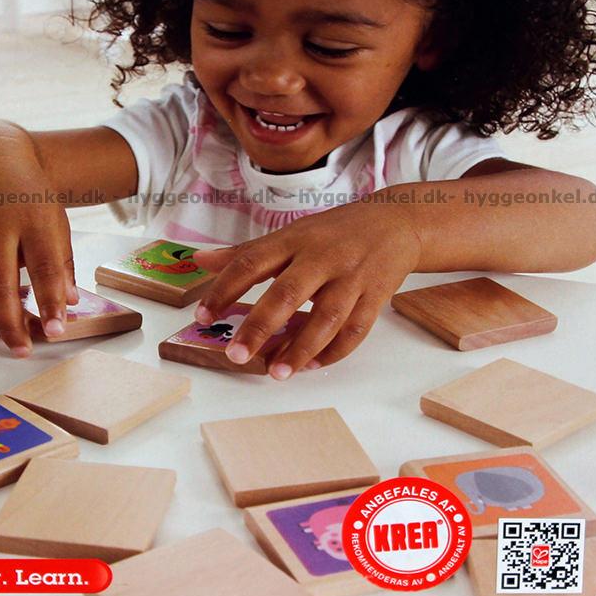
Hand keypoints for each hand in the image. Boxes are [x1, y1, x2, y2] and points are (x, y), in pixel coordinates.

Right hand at [0, 124, 77, 356]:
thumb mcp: (54, 219)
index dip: (50, 302)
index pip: (44, 266)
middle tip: (24, 349)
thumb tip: (68, 303)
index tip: (58, 331)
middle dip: (11, 323)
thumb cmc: (28, 194)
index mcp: (32, 219)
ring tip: (2, 338)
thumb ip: (62, 262)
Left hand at [191, 201, 421, 379]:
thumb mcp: (289, 234)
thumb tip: (200, 260)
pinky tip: (312, 365)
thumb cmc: (333, 232)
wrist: (395, 223)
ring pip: (325, 317)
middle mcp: (321, 257)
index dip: (224, 289)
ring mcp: (351, 277)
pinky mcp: (375, 296)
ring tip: (275, 373)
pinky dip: (334, 351)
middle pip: (287, 293)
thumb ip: (245, 252)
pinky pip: (355, 330)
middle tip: (236, 355)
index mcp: (293, 239)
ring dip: (300, 348)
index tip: (201, 316)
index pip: (251, 263)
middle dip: (260, 327)